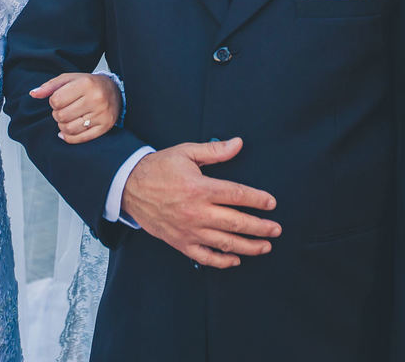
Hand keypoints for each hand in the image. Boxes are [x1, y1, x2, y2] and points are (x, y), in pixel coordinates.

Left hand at [30, 72, 122, 143]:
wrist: (115, 90)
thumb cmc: (89, 84)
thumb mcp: (69, 79)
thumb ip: (50, 86)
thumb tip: (33, 94)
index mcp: (86, 84)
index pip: (56, 100)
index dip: (53, 101)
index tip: (60, 99)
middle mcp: (96, 99)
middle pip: (61, 116)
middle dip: (57, 114)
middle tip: (63, 109)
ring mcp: (101, 114)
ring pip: (69, 129)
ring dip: (62, 126)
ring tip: (67, 118)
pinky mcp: (105, 126)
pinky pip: (80, 138)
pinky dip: (69, 137)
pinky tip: (67, 131)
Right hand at [121, 137, 280, 268]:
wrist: (128, 186)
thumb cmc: (159, 167)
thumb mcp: (186, 152)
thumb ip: (215, 151)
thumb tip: (238, 143)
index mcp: (200, 188)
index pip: (237, 195)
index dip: (257, 199)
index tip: (271, 203)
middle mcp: (196, 212)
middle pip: (236, 222)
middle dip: (260, 227)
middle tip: (276, 229)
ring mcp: (188, 230)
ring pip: (225, 243)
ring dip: (248, 246)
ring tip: (265, 246)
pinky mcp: (179, 242)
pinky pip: (204, 257)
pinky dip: (222, 261)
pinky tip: (236, 259)